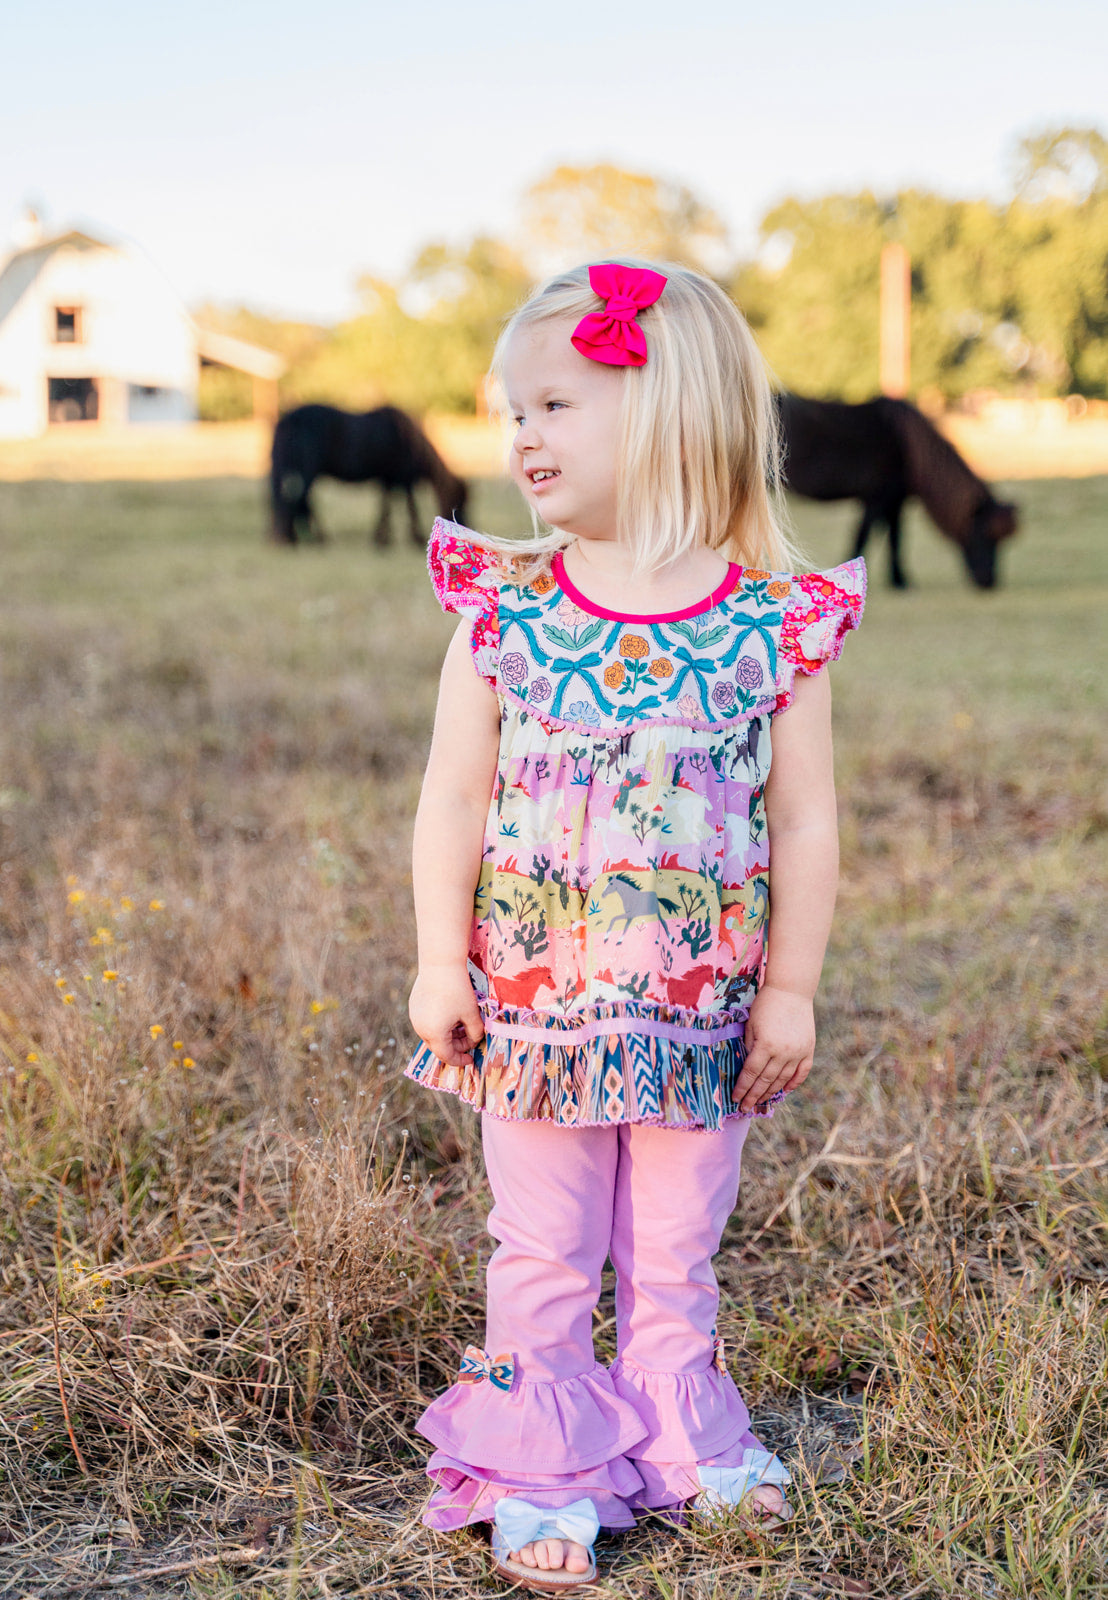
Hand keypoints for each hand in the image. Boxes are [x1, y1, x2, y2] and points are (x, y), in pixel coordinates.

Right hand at [408, 964, 484, 1068]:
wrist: (440, 964)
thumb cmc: (458, 990)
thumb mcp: (471, 1014)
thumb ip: (475, 1033)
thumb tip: (474, 1040)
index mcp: (434, 1034)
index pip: (447, 1056)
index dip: (460, 1060)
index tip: (471, 1059)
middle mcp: (420, 1029)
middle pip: (439, 1046)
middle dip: (456, 1046)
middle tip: (471, 1038)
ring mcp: (415, 1017)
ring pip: (433, 1034)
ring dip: (448, 1035)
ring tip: (463, 1024)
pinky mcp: (414, 1006)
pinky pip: (427, 1022)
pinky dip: (440, 1024)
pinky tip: (452, 1014)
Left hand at [734, 985, 814, 1111]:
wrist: (791, 991)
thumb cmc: (765, 1004)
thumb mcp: (751, 1024)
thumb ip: (749, 1047)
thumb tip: (747, 1067)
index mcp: (766, 1045)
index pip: (751, 1073)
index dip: (743, 1088)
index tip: (735, 1099)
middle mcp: (783, 1052)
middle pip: (766, 1081)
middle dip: (754, 1096)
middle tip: (745, 1108)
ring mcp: (798, 1052)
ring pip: (783, 1080)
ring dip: (771, 1093)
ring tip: (760, 1101)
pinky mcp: (808, 1050)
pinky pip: (801, 1072)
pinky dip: (793, 1084)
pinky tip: (784, 1091)